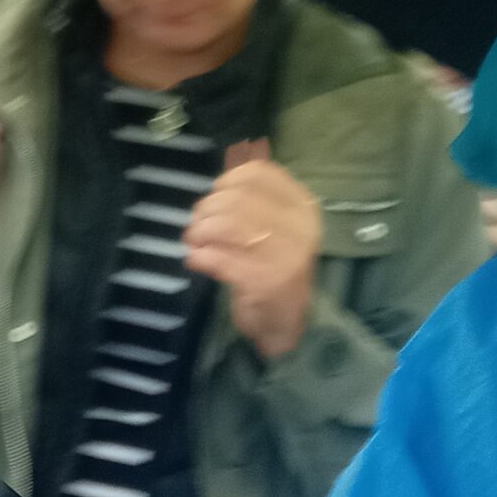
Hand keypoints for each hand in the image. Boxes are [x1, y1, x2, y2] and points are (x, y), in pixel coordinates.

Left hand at [184, 140, 322, 359]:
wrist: (285, 323)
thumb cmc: (273, 267)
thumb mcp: (273, 226)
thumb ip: (250, 200)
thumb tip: (215, 182)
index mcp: (302, 207)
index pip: (260, 174)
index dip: (228, 181)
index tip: (216, 195)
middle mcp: (299, 227)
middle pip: (238, 198)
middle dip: (207, 210)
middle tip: (196, 225)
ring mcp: (284, 255)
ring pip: (228, 224)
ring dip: (200, 231)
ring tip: (194, 240)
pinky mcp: (264, 281)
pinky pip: (219, 258)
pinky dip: (200, 256)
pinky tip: (196, 259)